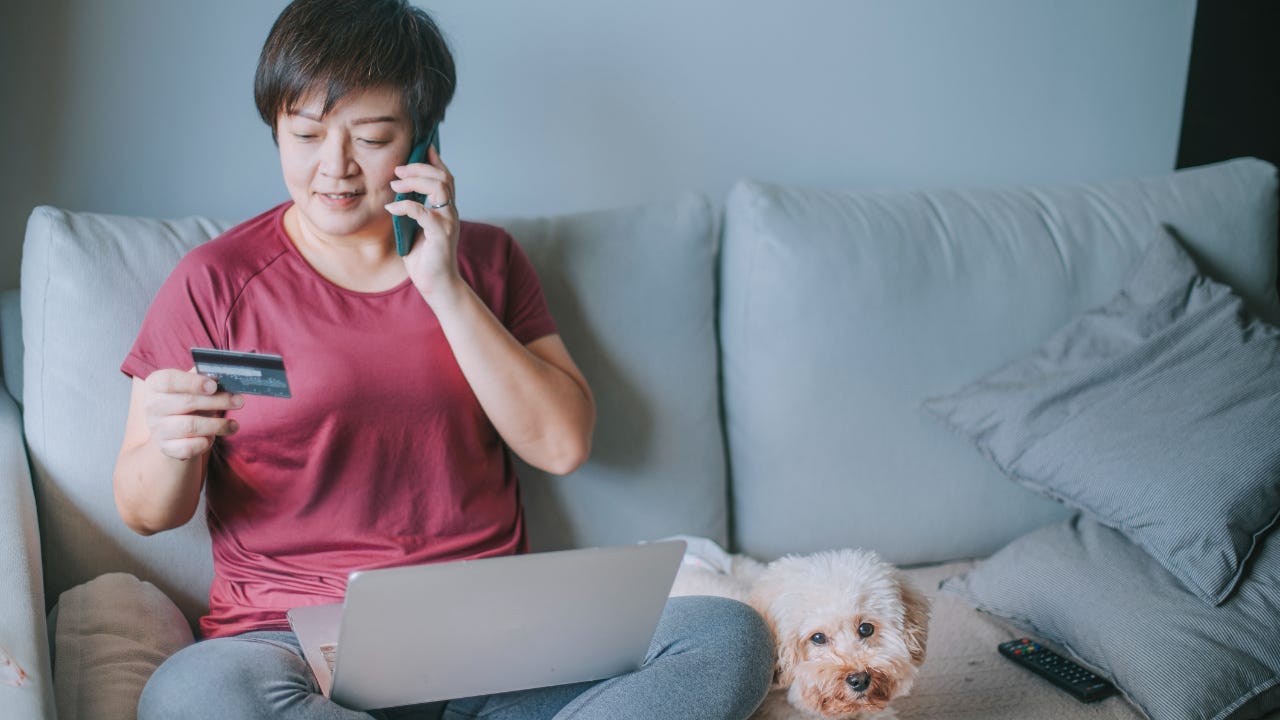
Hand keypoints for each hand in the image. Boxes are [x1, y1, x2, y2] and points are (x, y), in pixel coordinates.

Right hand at [142, 368, 242, 460]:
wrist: (173, 430)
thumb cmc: (187, 401)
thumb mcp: (192, 385)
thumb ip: (204, 377)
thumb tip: (221, 374)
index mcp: (155, 384)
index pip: (170, 380)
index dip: (193, 382)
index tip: (214, 386)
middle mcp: (151, 405)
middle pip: (187, 402)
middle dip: (218, 401)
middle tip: (239, 401)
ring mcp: (157, 428)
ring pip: (192, 426)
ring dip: (218, 425)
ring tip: (234, 425)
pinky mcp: (166, 448)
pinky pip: (190, 447)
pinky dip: (205, 442)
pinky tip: (212, 437)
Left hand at [385, 145, 461, 300]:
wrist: (436, 284)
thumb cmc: (425, 257)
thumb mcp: (415, 228)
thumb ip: (412, 209)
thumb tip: (397, 192)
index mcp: (445, 209)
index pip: (445, 177)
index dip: (434, 160)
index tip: (421, 148)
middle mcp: (450, 212)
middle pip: (443, 177)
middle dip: (419, 168)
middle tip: (398, 169)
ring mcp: (448, 222)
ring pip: (439, 188)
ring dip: (415, 182)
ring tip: (395, 184)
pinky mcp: (441, 235)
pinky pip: (424, 213)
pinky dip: (406, 206)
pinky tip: (392, 208)